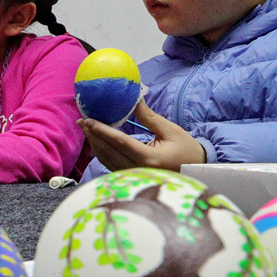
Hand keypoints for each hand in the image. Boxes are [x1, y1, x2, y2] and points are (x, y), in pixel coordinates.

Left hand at [78, 98, 205, 172]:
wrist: (195, 170)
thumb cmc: (186, 149)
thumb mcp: (171, 131)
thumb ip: (149, 117)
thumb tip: (134, 99)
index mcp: (149, 158)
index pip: (120, 142)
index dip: (102, 131)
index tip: (89, 120)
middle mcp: (138, 169)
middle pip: (108, 151)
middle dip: (93, 135)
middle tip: (81, 121)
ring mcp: (133, 175)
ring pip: (106, 159)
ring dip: (94, 143)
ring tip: (85, 128)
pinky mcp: (130, 177)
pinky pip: (110, 164)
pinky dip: (101, 151)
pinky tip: (95, 141)